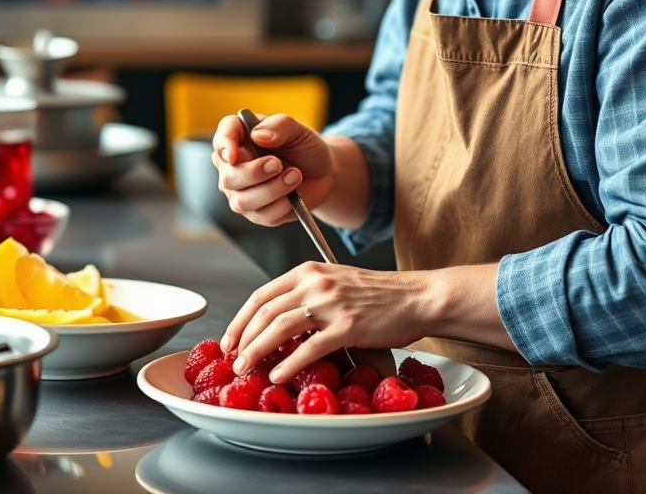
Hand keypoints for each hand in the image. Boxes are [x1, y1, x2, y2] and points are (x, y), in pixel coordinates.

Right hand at [211, 113, 332, 225]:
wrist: (321, 172)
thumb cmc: (303, 146)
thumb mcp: (297, 129)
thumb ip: (279, 126)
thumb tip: (258, 136)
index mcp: (240, 138)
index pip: (222, 137)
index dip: (224, 145)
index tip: (233, 154)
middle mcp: (234, 166)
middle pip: (229, 177)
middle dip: (254, 173)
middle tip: (278, 164)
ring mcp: (241, 192)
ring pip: (242, 201)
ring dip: (271, 190)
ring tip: (295, 176)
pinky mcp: (255, 212)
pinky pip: (261, 216)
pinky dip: (279, 206)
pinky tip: (292, 196)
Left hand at [222, 262, 428, 382]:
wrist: (416, 297)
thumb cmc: (378, 294)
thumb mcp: (336, 282)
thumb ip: (308, 295)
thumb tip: (278, 325)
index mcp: (309, 270)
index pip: (262, 294)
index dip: (240, 319)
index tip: (229, 339)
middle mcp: (316, 282)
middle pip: (265, 311)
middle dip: (242, 339)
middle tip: (232, 360)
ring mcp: (332, 303)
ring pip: (280, 327)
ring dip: (257, 351)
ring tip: (245, 370)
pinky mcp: (348, 326)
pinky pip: (310, 347)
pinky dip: (289, 364)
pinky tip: (278, 376)